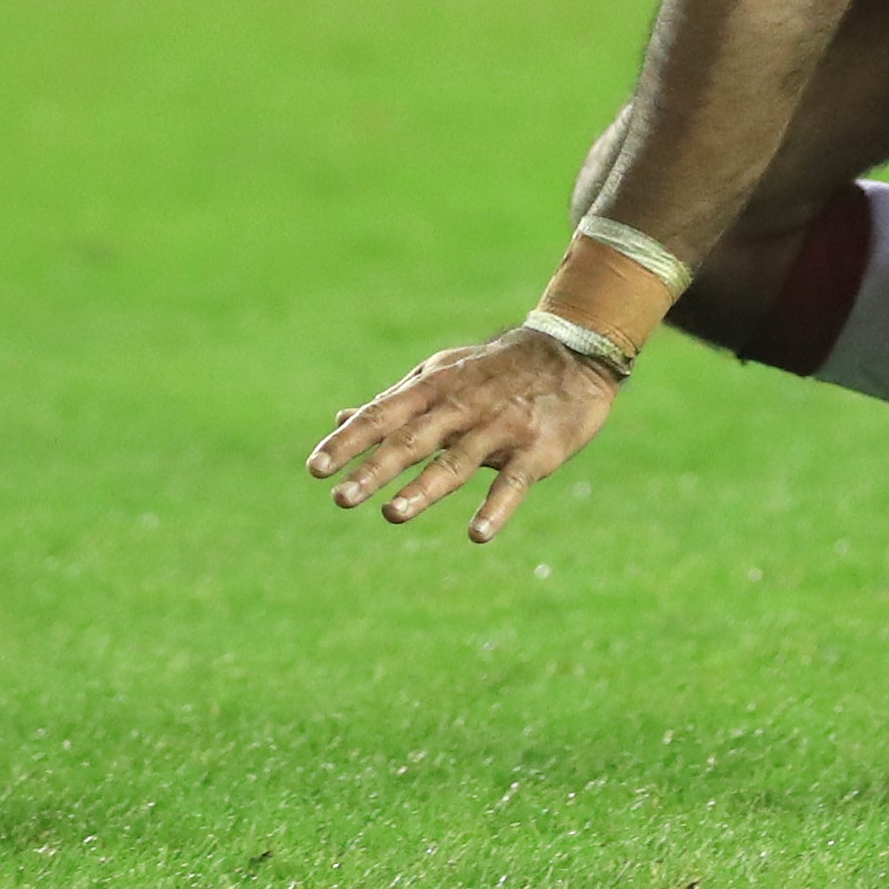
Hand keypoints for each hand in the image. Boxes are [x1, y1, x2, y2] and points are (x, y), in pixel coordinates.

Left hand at [311, 327, 620, 539]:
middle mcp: (462, 407)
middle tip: (340, 498)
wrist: (573, 353)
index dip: (349, 442)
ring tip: (392, 515)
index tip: (315, 469)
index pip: (383, 416)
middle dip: (375, 469)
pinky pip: (513, 481)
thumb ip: (394, 403)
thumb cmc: (494, 370)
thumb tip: (341, 418)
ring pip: (457, 461)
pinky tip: (477, 534)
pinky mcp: (536, 450)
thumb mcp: (441, 376)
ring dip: (424, 489)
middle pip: (412, 440)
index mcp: (434, 389)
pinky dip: (496, 508)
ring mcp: (500, 428)